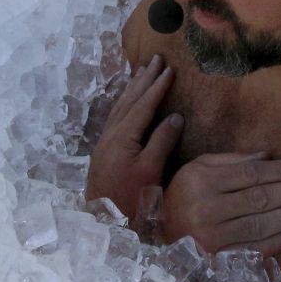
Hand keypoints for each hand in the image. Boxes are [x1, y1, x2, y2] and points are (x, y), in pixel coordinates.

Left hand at [86, 55, 181, 221]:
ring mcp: (105, 142)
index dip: (157, 86)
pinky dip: (124, 102)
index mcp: (123, 136)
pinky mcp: (104, 151)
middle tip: (156, 60)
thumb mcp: (151, 170)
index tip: (170, 69)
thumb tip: (176, 116)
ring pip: (120, 106)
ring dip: (132, 88)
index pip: (143, 104)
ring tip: (141, 72)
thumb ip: (162, 141)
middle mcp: (111, 134)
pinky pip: (115, 116)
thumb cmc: (130, 199)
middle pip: (129, 100)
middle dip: (144, 79)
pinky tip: (127, 102)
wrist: (104, 221)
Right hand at [161, 152, 280, 255]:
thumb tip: (267, 156)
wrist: (159, 234)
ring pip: (261, 224)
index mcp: (201, 181)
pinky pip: (254, 250)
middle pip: (261, 198)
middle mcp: (206, 209)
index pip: (251, 174)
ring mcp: (212, 237)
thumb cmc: (183, 194)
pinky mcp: (218, 259)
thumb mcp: (198, 169)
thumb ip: (231, 160)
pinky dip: (277, 242)